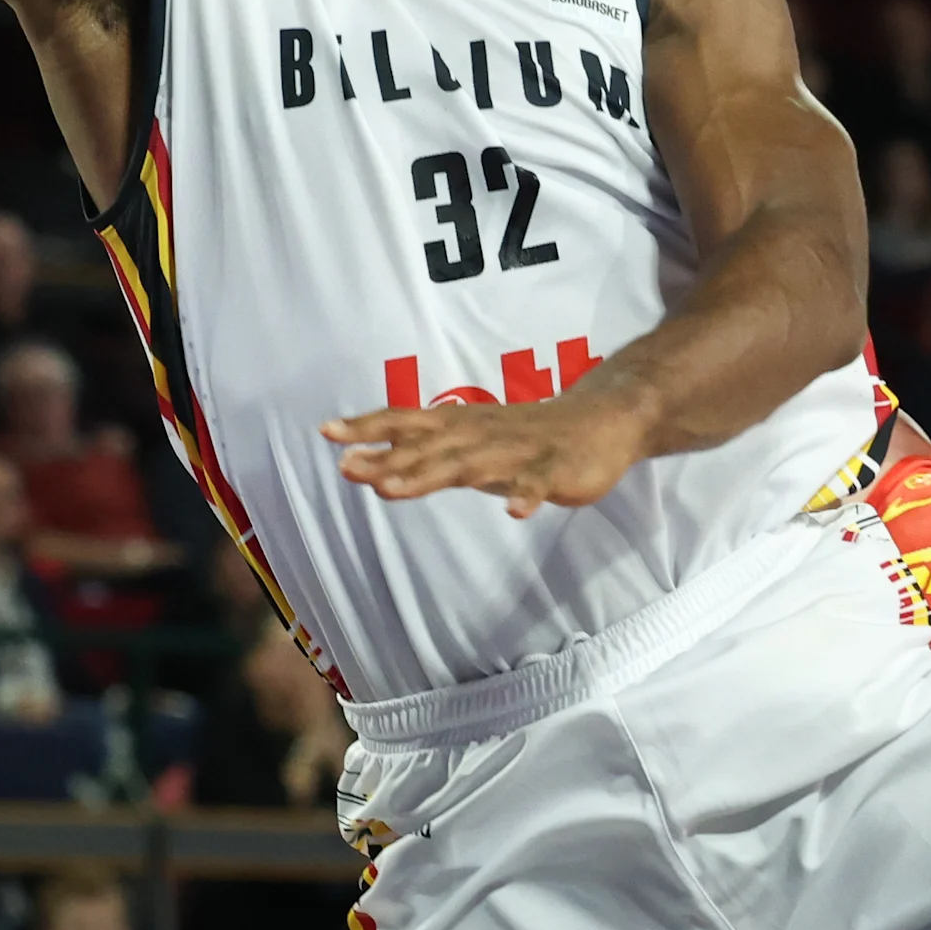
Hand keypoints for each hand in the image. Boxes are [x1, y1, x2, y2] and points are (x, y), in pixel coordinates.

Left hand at [324, 387, 650, 517]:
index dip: (369, 427)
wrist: (603, 418)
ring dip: (432, 474)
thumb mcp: (472, 440)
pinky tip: (515, 511)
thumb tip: (372, 465)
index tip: (327, 433)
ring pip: (471, 464)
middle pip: (428, 447)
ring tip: (392, 490)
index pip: (407, 423)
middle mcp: (483, 434)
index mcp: (462, 427)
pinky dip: (526, 495)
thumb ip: (428, 453)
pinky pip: (539, 483)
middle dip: (388, 457)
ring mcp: (519, 451)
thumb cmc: (528, 433)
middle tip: (347, 467)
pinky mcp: (556, 469)